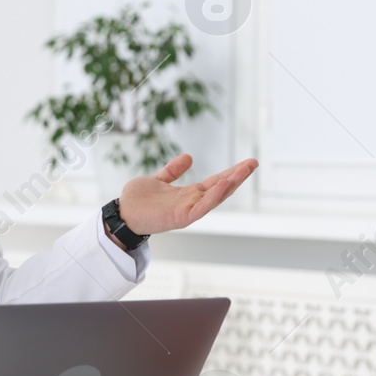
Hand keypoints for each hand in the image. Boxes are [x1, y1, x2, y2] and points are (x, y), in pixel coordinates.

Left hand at [115, 154, 258, 236]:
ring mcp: (187, 211)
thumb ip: (173, 171)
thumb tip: (189, 157)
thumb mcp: (159, 179)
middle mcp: (192, 203)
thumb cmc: (138, 200)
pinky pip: (200, 208)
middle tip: (254, 163)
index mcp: (189, 195)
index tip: (247, 163)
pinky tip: (223, 184)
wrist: (121, 214)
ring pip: (214, 198)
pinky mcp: (180, 218)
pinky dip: (213, 197)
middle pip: (220, 189)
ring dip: (230, 185)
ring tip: (243, 171)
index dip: (231, 173)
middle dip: (237, 177)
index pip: (215, 182)